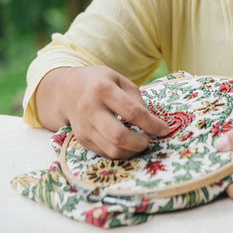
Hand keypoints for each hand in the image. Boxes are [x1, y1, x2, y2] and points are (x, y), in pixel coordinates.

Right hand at [37, 66, 168, 157]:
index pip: (132, 112)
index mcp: (101, 89)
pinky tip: (127, 143)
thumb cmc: (100, 82)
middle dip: (141, 142)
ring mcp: (83, 127)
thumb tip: (151, 122)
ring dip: (132, 150)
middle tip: (150, 138)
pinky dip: (121, 151)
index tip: (164, 129)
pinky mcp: (81, 140)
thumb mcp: (119, 80)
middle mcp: (89, 109)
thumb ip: (136, 99)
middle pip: (119, 136)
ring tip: (140, 141)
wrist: (67, 90)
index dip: (151, 123)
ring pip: (112, 150)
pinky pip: (105, 153)